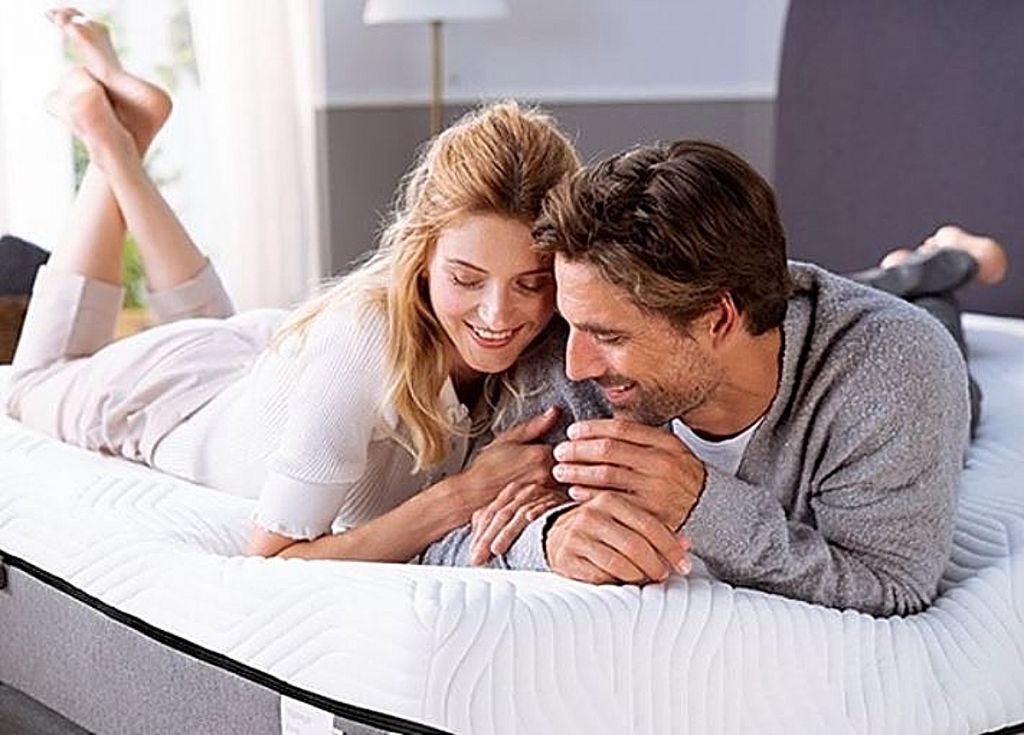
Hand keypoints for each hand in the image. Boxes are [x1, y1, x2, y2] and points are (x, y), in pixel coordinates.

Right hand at [452, 406, 560, 517]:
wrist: (473, 493)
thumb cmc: (488, 467)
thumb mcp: (509, 439)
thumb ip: (535, 426)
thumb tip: (554, 411)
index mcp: (543, 454)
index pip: (570, 448)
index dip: (566, 448)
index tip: (558, 449)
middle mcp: (548, 474)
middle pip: (573, 468)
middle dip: (570, 465)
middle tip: (553, 466)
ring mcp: (545, 493)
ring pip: (568, 485)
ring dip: (566, 482)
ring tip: (548, 480)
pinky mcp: (542, 508)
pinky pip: (559, 501)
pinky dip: (558, 497)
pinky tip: (547, 494)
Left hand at [468, 481, 568, 565]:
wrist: (571, 503)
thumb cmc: (545, 511)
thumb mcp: (519, 513)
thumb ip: (500, 522)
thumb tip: (476, 540)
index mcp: (510, 494)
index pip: (489, 514)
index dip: (479, 535)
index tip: (472, 556)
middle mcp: (523, 492)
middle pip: (501, 515)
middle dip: (487, 539)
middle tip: (479, 558)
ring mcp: (539, 495)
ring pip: (518, 513)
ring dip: (507, 532)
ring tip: (497, 549)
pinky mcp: (556, 499)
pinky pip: (545, 504)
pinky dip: (537, 511)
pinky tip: (530, 519)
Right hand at [545, 492, 691, 583]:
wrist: (555, 535)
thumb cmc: (600, 530)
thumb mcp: (625, 521)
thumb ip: (654, 529)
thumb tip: (686, 543)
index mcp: (610, 500)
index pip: (649, 524)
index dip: (670, 547)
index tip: (685, 565)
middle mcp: (592, 515)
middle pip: (635, 545)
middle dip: (656, 565)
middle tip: (665, 576)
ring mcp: (577, 537)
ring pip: (619, 563)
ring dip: (639, 577)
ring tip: (647, 580)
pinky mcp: (567, 558)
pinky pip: (600, 576)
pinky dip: (617, 583)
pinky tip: (625, 583)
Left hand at [552, 418, 705, 529]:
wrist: (710, 507)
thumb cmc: (680, 476)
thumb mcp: (670, 449)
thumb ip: (640, 438)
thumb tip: (597, 428)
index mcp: (665, 443)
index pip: (620, 429)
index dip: (591, 428)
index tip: (573, 431)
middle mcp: (662, 463)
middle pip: (608, 450)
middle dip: (578, 450)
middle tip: (560, 451)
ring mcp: (657, 489)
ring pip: (606, 474)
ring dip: (577, 471)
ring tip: (560, 470)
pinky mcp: (650, 514)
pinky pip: (611, 501)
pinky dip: (589, 495)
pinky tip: (575, 491)